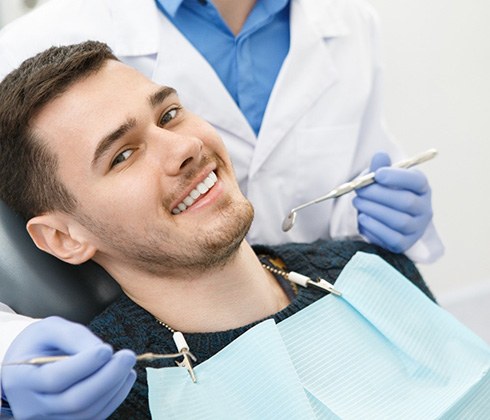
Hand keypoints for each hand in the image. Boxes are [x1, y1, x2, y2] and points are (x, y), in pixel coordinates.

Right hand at [2, 316, 135, 418]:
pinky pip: (93, 417)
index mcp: (20, 378)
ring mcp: (47, 419)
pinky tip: (125, 378)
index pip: (54, 379)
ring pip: (87, 412)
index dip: (84, 365)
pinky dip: (114, 398)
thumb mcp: (50, 328)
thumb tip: (102, 350)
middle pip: (74, 401)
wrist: (27, 365)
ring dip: (114, 388)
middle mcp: (30, 406)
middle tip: (128, 356)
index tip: (107, 349)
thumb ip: (73, 336)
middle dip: (107, 378)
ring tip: (126, 364)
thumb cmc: (39, 343)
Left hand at [353, 152, 432, 252]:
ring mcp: (416, 228)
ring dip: (374, 210)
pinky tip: (362, 218)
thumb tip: (380, 155)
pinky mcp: (404, 244)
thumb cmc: (384, 195)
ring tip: (357, 202)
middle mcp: (424, 209)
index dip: (398, 177)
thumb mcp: (382, 179)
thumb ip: (380, 168)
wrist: (384, 221)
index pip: (416, 181)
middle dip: (379, 195)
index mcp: (421, 188)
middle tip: (359, 190)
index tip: (378, 174)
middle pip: (406, 202)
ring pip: (398, 221)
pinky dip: (374, 227)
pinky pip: (391, 238)